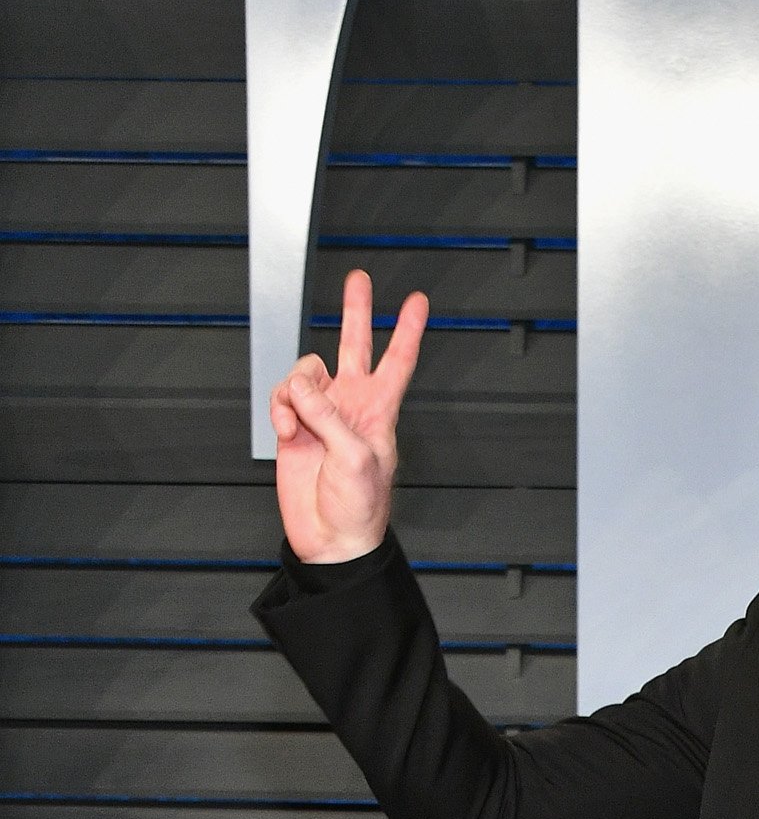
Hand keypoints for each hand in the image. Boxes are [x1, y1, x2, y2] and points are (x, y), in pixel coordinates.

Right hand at [267, 266, 429, 562]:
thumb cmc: (358, 508)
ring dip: (297, 390)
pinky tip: (288, 432)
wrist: (330, 538)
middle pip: (354, 346)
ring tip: (299, 423)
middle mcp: (351, 405)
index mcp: (379, 412)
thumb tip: (303, 387)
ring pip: (306, 371)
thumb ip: (330, 416)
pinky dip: (280, 410)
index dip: (407, 330)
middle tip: (358, 280)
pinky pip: (282, 397)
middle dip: (355, 312)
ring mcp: (322, 413)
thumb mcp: (355, 457)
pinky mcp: (295, 426)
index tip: (416, 302)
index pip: (398, 361)